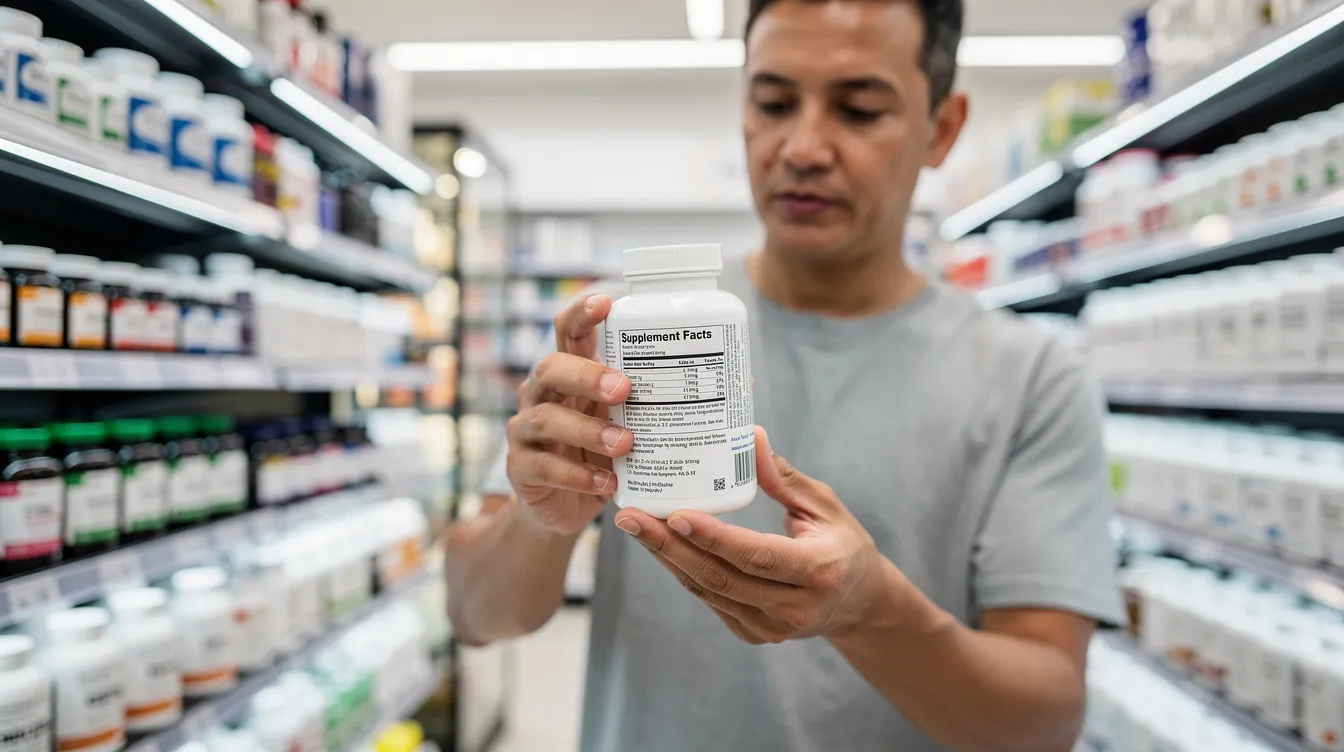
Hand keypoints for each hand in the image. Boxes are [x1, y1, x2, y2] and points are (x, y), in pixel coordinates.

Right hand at [507, 294, 635, 535]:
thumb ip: (652, 405)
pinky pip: (544, 467)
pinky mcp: (521, 468)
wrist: (564, 506)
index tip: (607, 303)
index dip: (582, 313)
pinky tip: (607, 482)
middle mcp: (541, 394)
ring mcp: (525, 430)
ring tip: (624, 444)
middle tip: (624, 390)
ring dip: (587, 430)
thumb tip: (730, 389)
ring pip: (545, 418)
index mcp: (569, 374)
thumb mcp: (624, 421)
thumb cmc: (600, 452)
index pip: (568, 332)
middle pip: (550, 368)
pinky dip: (578, 475)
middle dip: (587, 375)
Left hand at [613, 427, 900, 643]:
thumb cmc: (843, 543)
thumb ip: (783, 477)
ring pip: (709, 592)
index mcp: (819, 571)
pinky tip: (660, 546)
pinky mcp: (756, 635)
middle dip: (669, 546)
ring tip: (635, 526)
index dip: (713, 537)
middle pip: (721, 578)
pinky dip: (684, 572)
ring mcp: (774, 628)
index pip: (756, 555)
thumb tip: (750, 436)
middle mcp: (795, 608)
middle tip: (630, 517)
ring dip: (668, 558)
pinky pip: (712, 602)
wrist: (860, 603)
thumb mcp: (824, 505)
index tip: (675, 513)